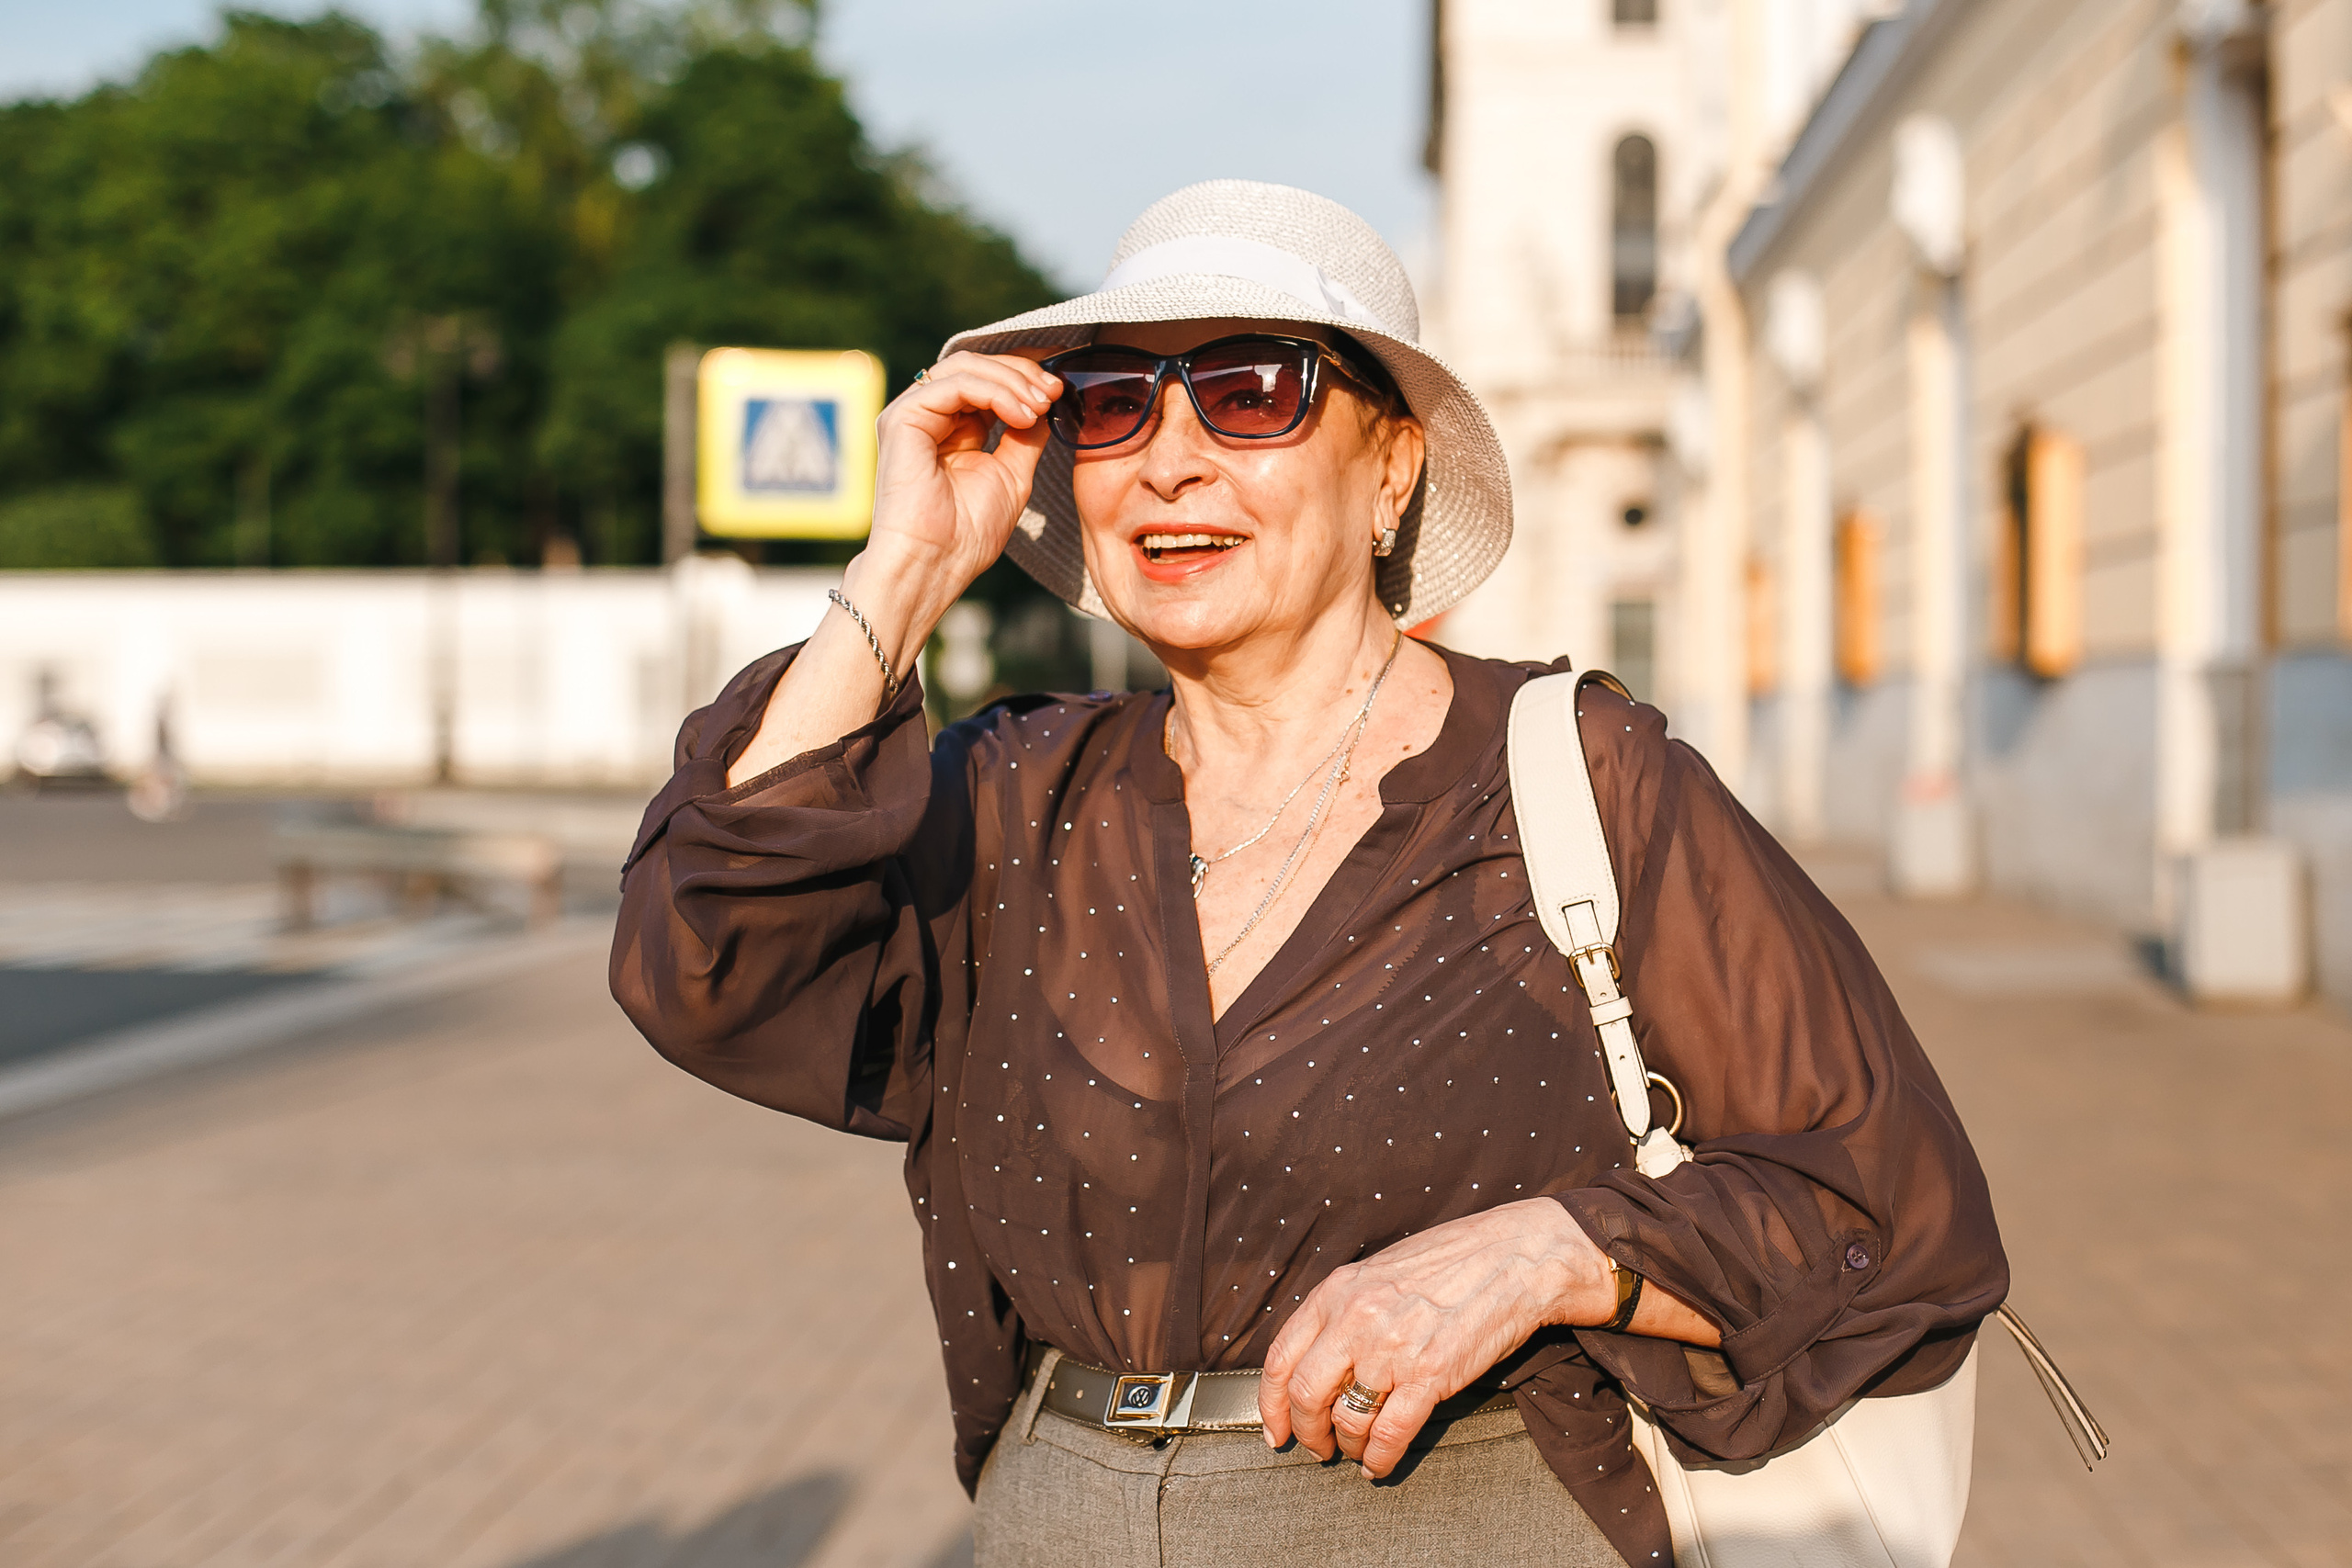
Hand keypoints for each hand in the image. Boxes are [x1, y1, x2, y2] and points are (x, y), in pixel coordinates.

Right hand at [865, 350, 1060, 632]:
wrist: (935, 565)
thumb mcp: (1012, 475)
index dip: (1024, 378)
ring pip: (966, 367)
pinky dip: (993, 392)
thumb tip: (1045, 402)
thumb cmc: (967, 534)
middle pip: (977, 366)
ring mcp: (912, 414)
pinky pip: (953, 384)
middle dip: (1022, 372)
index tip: (1059, 390)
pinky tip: (1020, 415)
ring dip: (1012, 381)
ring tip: (1040, 405)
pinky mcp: (902, 418)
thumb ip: (1024, 436)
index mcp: (952, 429)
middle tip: (1053, 391)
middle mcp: (929, 416)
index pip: (987, 381)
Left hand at [1257, 1198, 1611, 1477]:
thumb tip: (1320, 1361)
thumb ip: (1344, 1310)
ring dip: (1347, 1447)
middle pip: (1307, 1396)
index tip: (1275, 1429)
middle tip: (1317, 1448)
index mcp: (1337, 1290)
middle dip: (1307, 1433)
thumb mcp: (1379, 1271)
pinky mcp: (1431, 1376)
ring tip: (1355, 1452)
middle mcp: (1357, 1319)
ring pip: (1348, 1420)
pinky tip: (1378, 1465)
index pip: (1280, 1357)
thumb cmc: (1451, 1261)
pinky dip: (1379, 1459)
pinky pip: (1390, 1434)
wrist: (1515, 1256)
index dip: (1271, 1404)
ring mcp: (1393, 1349)